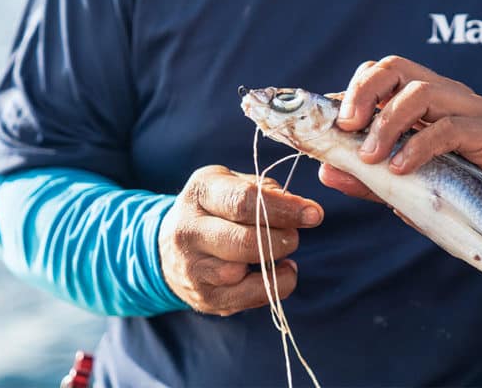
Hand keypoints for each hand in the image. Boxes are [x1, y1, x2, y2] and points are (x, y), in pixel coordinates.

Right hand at [159, 165, 323, 315]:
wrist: (168, 249)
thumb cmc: (213, 209)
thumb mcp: (231, 183)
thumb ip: (265, 189)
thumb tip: (299, 207)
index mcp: (200, 193)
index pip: (243, 201)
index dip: (284, 208)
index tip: (314, 213)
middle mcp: (188, 230)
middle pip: (244, 241)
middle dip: (281, 238)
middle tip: (296, 234)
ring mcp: (193, 268)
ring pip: (241, 272)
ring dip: (275, 261)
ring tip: (284, 249)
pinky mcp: (205, 298)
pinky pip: (247, 297)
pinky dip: (275, 285)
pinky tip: (281, 270)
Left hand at [318, 56, 481, 251]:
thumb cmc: (452, 196)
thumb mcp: (399, 186)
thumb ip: (366, 177)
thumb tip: (325, 170)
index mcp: (425, 98)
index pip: (384, 71)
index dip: (355, 89)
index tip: (335, 123)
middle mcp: (448, 94)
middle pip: (398, 67)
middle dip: (365, 93)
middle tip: (347, 128)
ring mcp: (473, 110)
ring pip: (422, 92)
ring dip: (387, 123)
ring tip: (372, 157)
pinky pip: (450, 128)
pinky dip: (419, 146)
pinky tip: (401, 167)